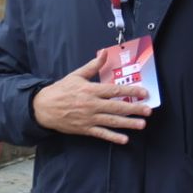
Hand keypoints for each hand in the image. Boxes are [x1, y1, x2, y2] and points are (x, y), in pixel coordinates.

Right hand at [32, 55, 151, 143]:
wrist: (43, 107)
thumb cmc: (61, 90)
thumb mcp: (76, 75)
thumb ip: (93, 66)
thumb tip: (104, 52)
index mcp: (90, 90)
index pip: (114, 91)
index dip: (130, 92)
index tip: (143, 93)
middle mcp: (91, 105)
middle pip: (117, 107)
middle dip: (134, 109)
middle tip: (148, 110)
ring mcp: (88, 118)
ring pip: (112, 122)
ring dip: (128, 124)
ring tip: (142, 124)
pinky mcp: (84, 129)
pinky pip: (101, 134)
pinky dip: (113, 137)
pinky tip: (124, 139)